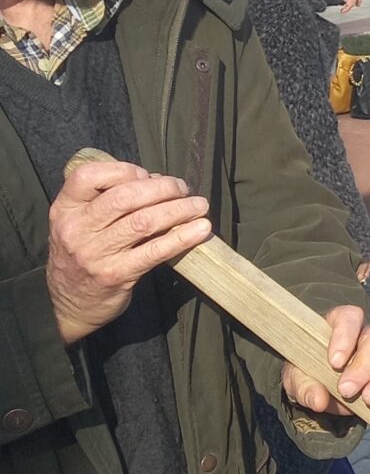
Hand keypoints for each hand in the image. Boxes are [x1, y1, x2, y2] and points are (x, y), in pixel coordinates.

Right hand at [48, 160, 211, 344]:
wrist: (69, 304)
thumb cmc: (82, 255)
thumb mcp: (79, 223)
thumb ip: (106, 200)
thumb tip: (154, 181)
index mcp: (65, 210)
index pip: (88, 176)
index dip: (124, 170)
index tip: (147, 176)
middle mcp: (76, 229)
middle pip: (124, 196)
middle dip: (162, 188)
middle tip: (182, 188)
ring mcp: (95, 254)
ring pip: (144, 221)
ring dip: (178, 209)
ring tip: (199, 206)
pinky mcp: (116, 275)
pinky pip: (155, 251)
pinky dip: (182, 237)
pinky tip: (200, 230)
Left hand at [281, 306, 369, 415]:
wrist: (325, 390)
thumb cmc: (310, 375)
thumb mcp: (298, 380)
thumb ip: (305, 387)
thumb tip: (318, 400)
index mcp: (341, 325)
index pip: (349, 317)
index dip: (344, 336)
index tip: (335, 362)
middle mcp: (368, 334)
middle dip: (365, 366)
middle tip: (347, 390)